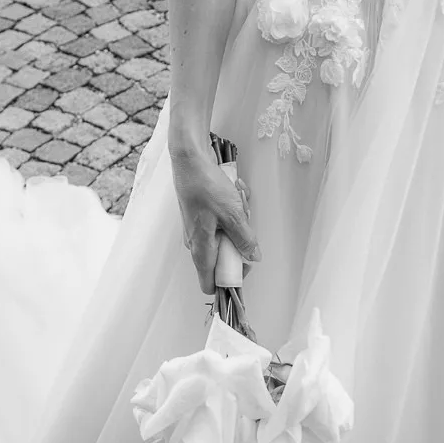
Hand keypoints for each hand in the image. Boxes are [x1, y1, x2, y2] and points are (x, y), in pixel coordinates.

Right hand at [171, 146, 259, 295]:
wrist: (190, 158)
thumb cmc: (206, 186)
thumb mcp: (232, 214)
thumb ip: (244, 239)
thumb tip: (253, 257)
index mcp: (200, 249)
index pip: (210, 284)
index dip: (229, 280)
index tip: (244, 265)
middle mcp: (196, 242)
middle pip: (222, 258)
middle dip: (239, 242)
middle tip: (245, 223)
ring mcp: (198, 227)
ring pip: (225, 235)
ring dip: (238, 221)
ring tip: (239, 199)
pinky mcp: (201, 213)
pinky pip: (221, 220)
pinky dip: (231, 209)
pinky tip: (234, 191)